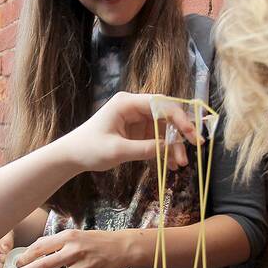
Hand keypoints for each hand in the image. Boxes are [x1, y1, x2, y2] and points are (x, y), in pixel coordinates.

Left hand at [6, 229, 126, 267]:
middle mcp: (73, 249)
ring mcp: (81, 265)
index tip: (16, 264)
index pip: (39, 247)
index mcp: (68, 236)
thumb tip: (32, 252)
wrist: (121, 248)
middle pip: (41, 264)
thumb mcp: (75, 235)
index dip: (25, 257)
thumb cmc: (95, 242)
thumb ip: (55, 243)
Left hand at [53, 92, 198, 173]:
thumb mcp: (117, 151)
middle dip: (180, 132)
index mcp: (127, 103)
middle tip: (195, 148)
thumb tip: (170, 148)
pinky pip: (157, 138)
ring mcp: (136, 119)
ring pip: (164, 128)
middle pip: (166, 114)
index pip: (160, 104)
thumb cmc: (89, 149)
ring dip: (174, 145)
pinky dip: (165, 150)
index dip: (179, 117)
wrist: (72, 156)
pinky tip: (171, 165)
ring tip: (180, 164)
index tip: (191, 134)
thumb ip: (145, 148)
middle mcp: (134, 107)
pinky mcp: (137, 131)